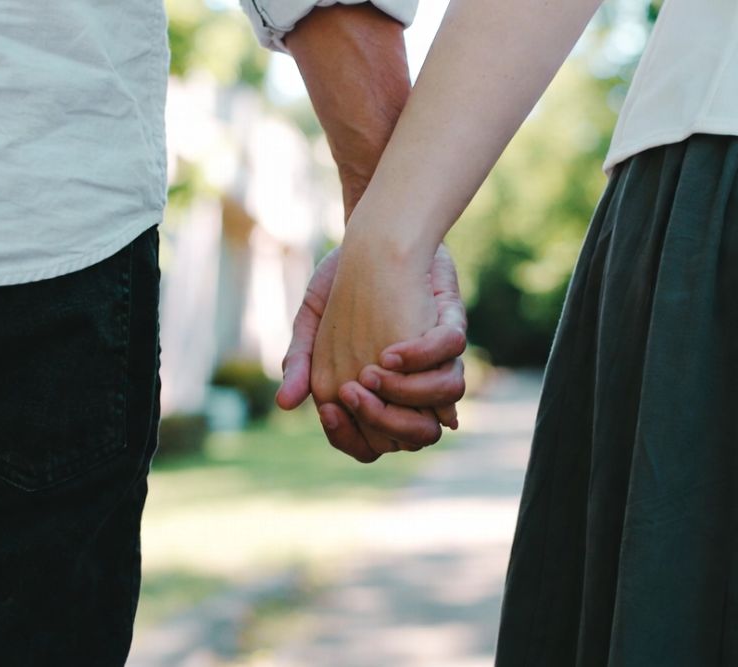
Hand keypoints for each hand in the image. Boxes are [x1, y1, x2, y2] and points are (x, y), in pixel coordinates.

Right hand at [278, 245, 466, 461]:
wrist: (372, 235)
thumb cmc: (339, 282)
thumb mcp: (310, 322)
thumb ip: (299, 362)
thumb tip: (286, 404)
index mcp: (378, 394)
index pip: (371, 443)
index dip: (353, 438)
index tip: (330, 412)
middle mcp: (413, 384)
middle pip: (415, 435)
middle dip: (382, 422)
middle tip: (350, 391)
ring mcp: (435, 357)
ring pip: (445, 398)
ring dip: (408, 394)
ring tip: (370, 373)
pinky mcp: (449, 322)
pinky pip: (452, 349)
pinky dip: (423, 355)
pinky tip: (390, 349)